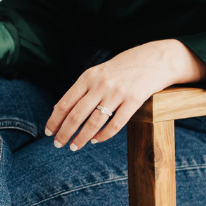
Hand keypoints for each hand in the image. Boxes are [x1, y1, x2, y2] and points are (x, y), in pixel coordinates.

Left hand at [46, 40, 205, 149]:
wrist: (156, 58)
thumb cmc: (126, 67)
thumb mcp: (101, 71)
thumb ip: (85, 87)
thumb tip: (65, 109)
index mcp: (88, 76)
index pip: (65, 102)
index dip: (54, 120)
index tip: (48, 132)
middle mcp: (100, 85)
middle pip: (76, 115)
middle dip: (64, 133)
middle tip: (58, 144)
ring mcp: (117, 93)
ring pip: (93, 123)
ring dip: (81, 138)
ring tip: (74, 147)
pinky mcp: (133, 101)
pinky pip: (114, 125)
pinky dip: (103, 136)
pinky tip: (96, 140)